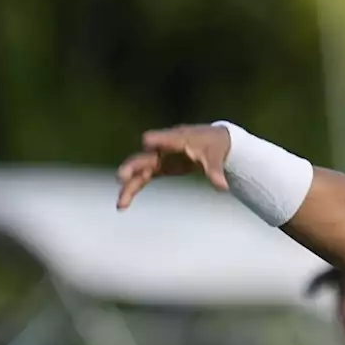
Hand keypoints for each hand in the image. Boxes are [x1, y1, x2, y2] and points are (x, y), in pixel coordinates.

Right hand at [116, 124, 231, 209]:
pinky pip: (143, 179)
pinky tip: (122, 206)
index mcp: (179, 140)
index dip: (158, 140)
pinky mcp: (159, 167)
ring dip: (129, 186)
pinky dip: (133, 190)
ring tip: (121, 204)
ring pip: (139, 171)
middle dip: (134, 166)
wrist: (211, 141)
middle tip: (122, 176)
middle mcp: (163, 148)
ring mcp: (159, 158)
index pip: (167, 139)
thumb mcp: (216, 158)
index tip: (147, 142)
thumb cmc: (213, 146)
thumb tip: (223, 187)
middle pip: (145, 157)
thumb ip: (215, 171)